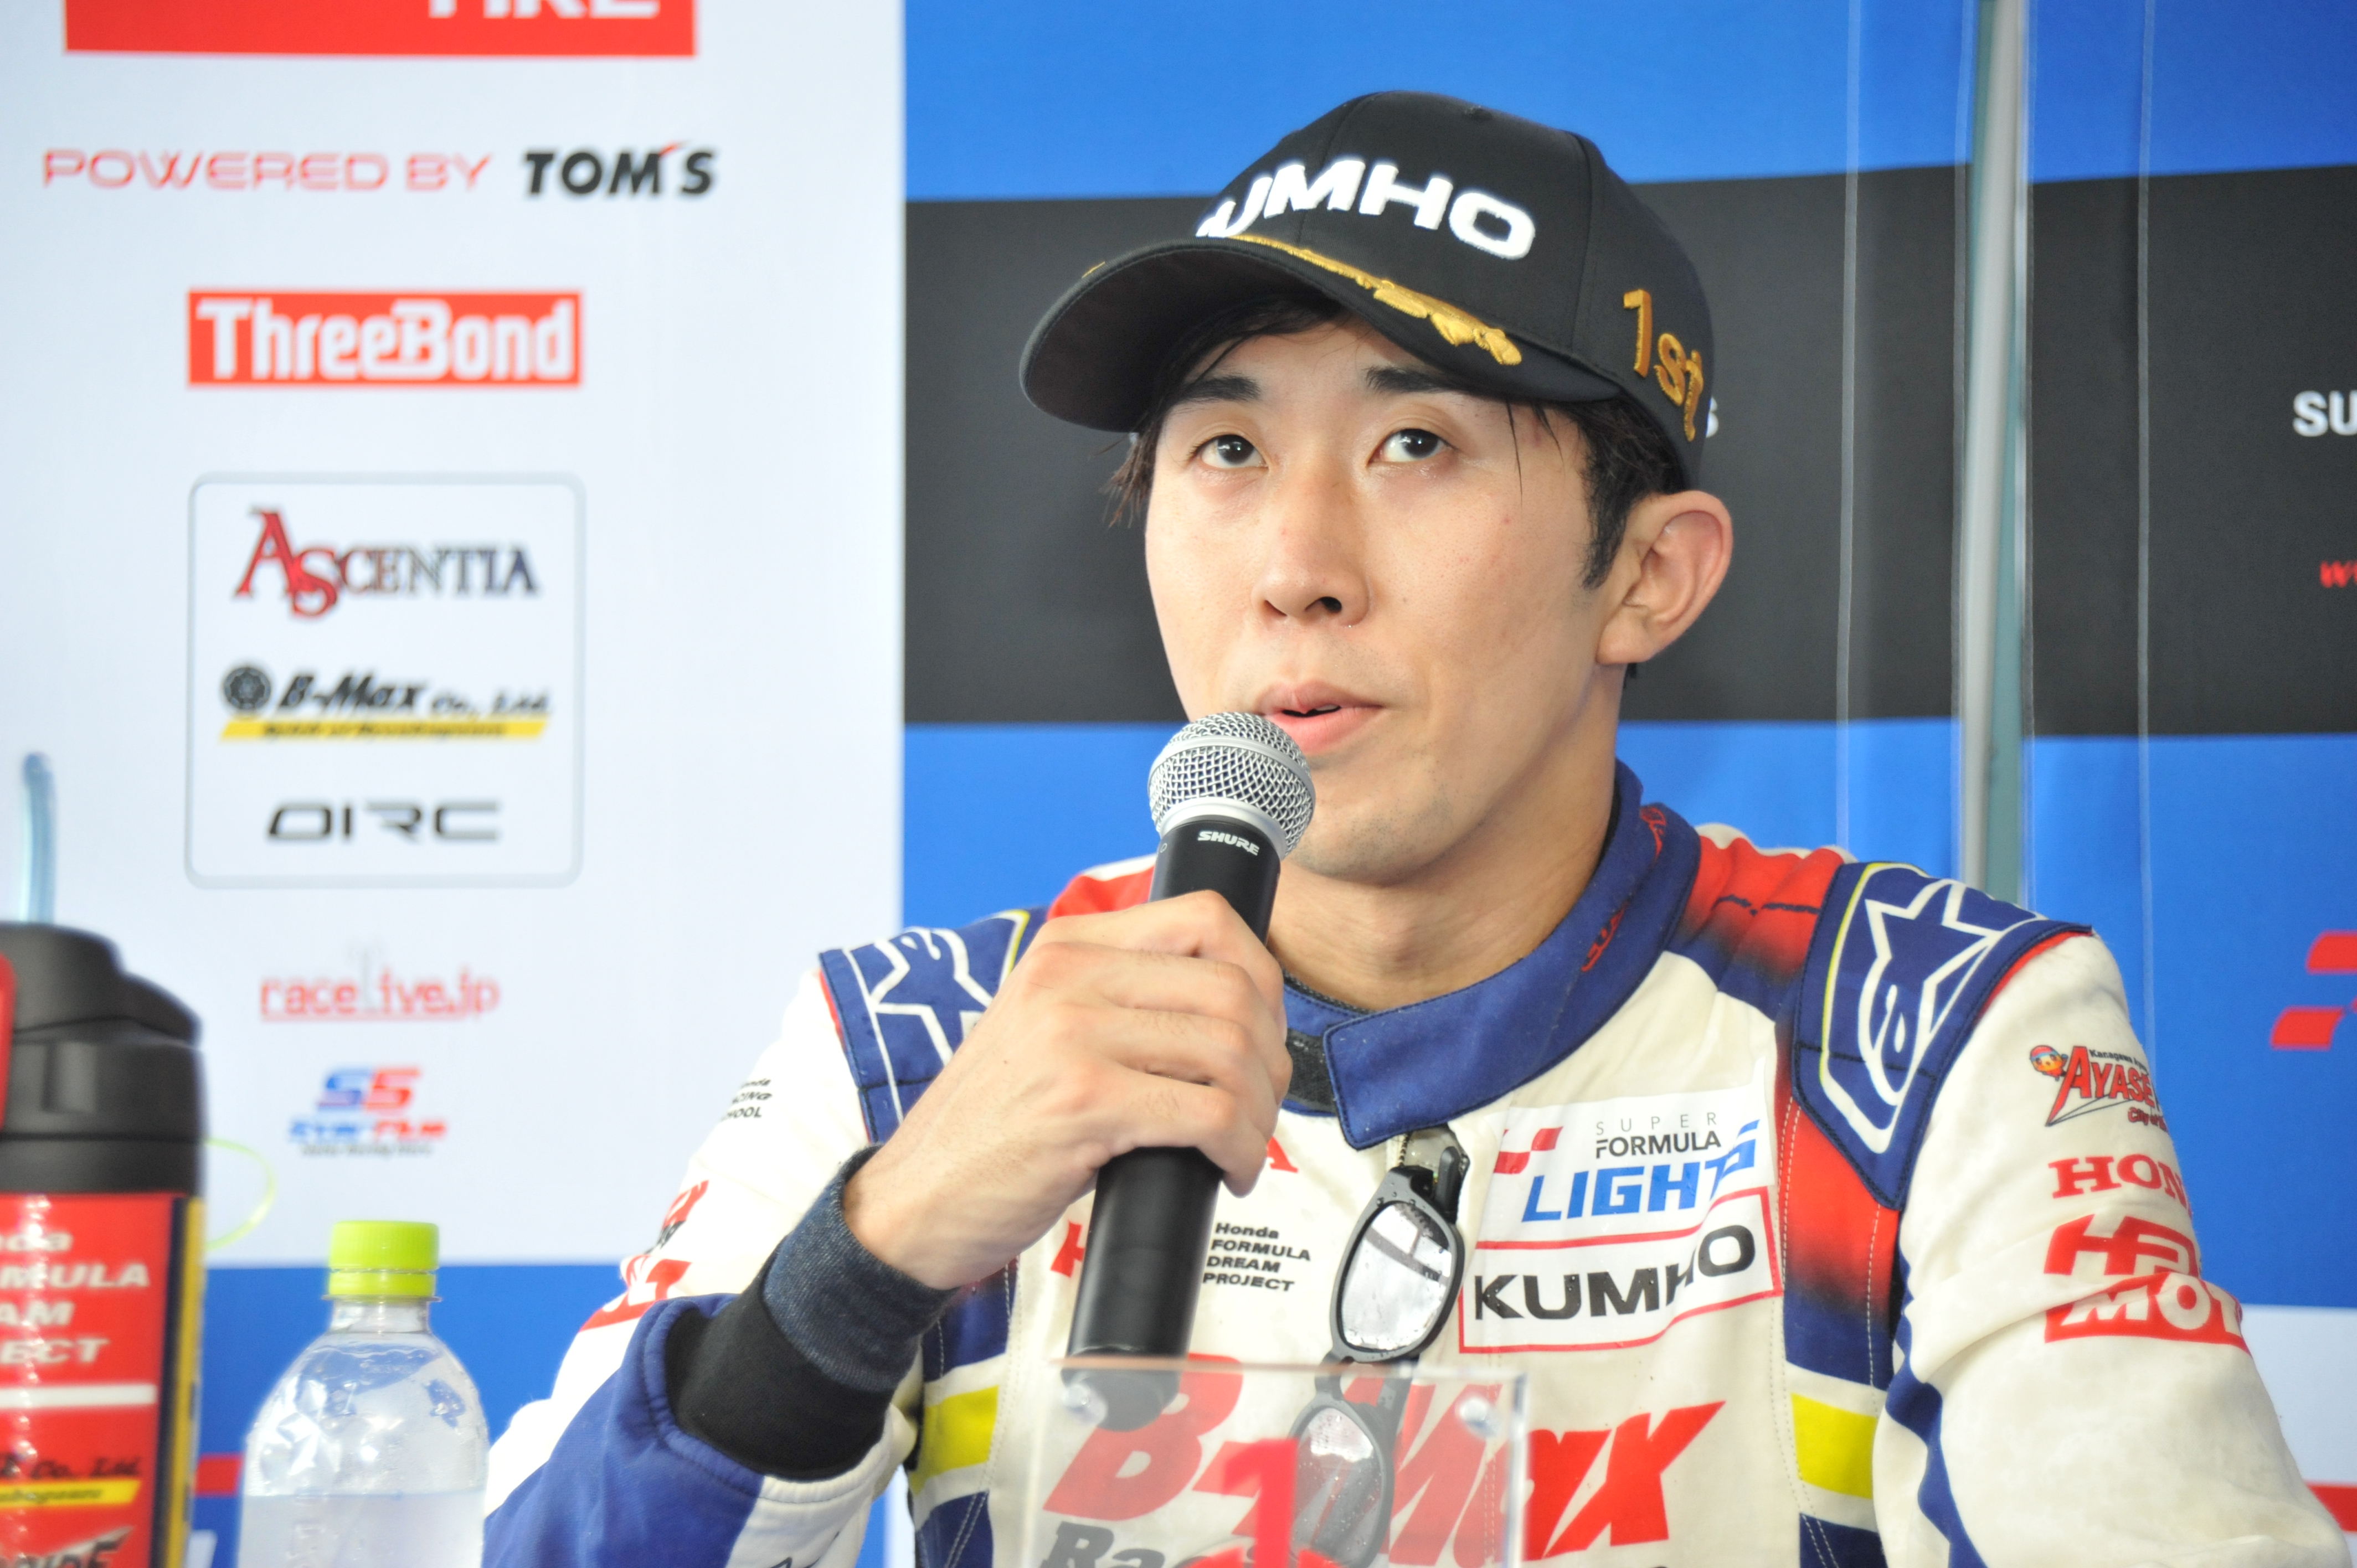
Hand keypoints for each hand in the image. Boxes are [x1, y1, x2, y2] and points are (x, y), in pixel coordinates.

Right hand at [841, 891, 1290, 1289]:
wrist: (915, 1200)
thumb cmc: (991, 1127)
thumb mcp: (1044, 1029)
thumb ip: (1117, 1001)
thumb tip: (1230, 1010)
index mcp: (1067, 946)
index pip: (1204, 918)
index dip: (1261, 973)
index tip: (1265, 1029)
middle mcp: (1069, 976)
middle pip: (1232, 987)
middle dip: (1272, 1055)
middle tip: (1261, 1103)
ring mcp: (1074, 1035)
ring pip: (1230, 1050)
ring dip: (1260, 1109)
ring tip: (1243, 1143)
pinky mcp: (1085, 1102)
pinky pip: (1210, 1113)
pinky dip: (1240, 1148)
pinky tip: (1228, 1172)